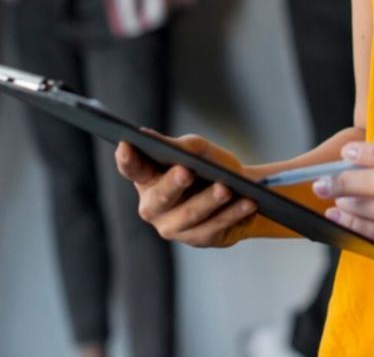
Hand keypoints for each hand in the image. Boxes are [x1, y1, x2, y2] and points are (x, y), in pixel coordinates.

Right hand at [115, 134, 258, 247]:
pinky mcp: (198, 239)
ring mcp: (173, 227)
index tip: (126, 145)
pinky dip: (233, 213)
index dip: (127, 160)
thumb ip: (175, 146)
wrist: (238, 189)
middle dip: (173, 184)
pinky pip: (215, 226)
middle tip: (186, 171)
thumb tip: (146, 135)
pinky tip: (247, 202)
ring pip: (191, 214)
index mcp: (146, 179)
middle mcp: (153, 207)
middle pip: (160, 196)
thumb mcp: (195, 150)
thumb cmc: (207, 165)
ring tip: (226, 188)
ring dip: (210, 200)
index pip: (132, 169)